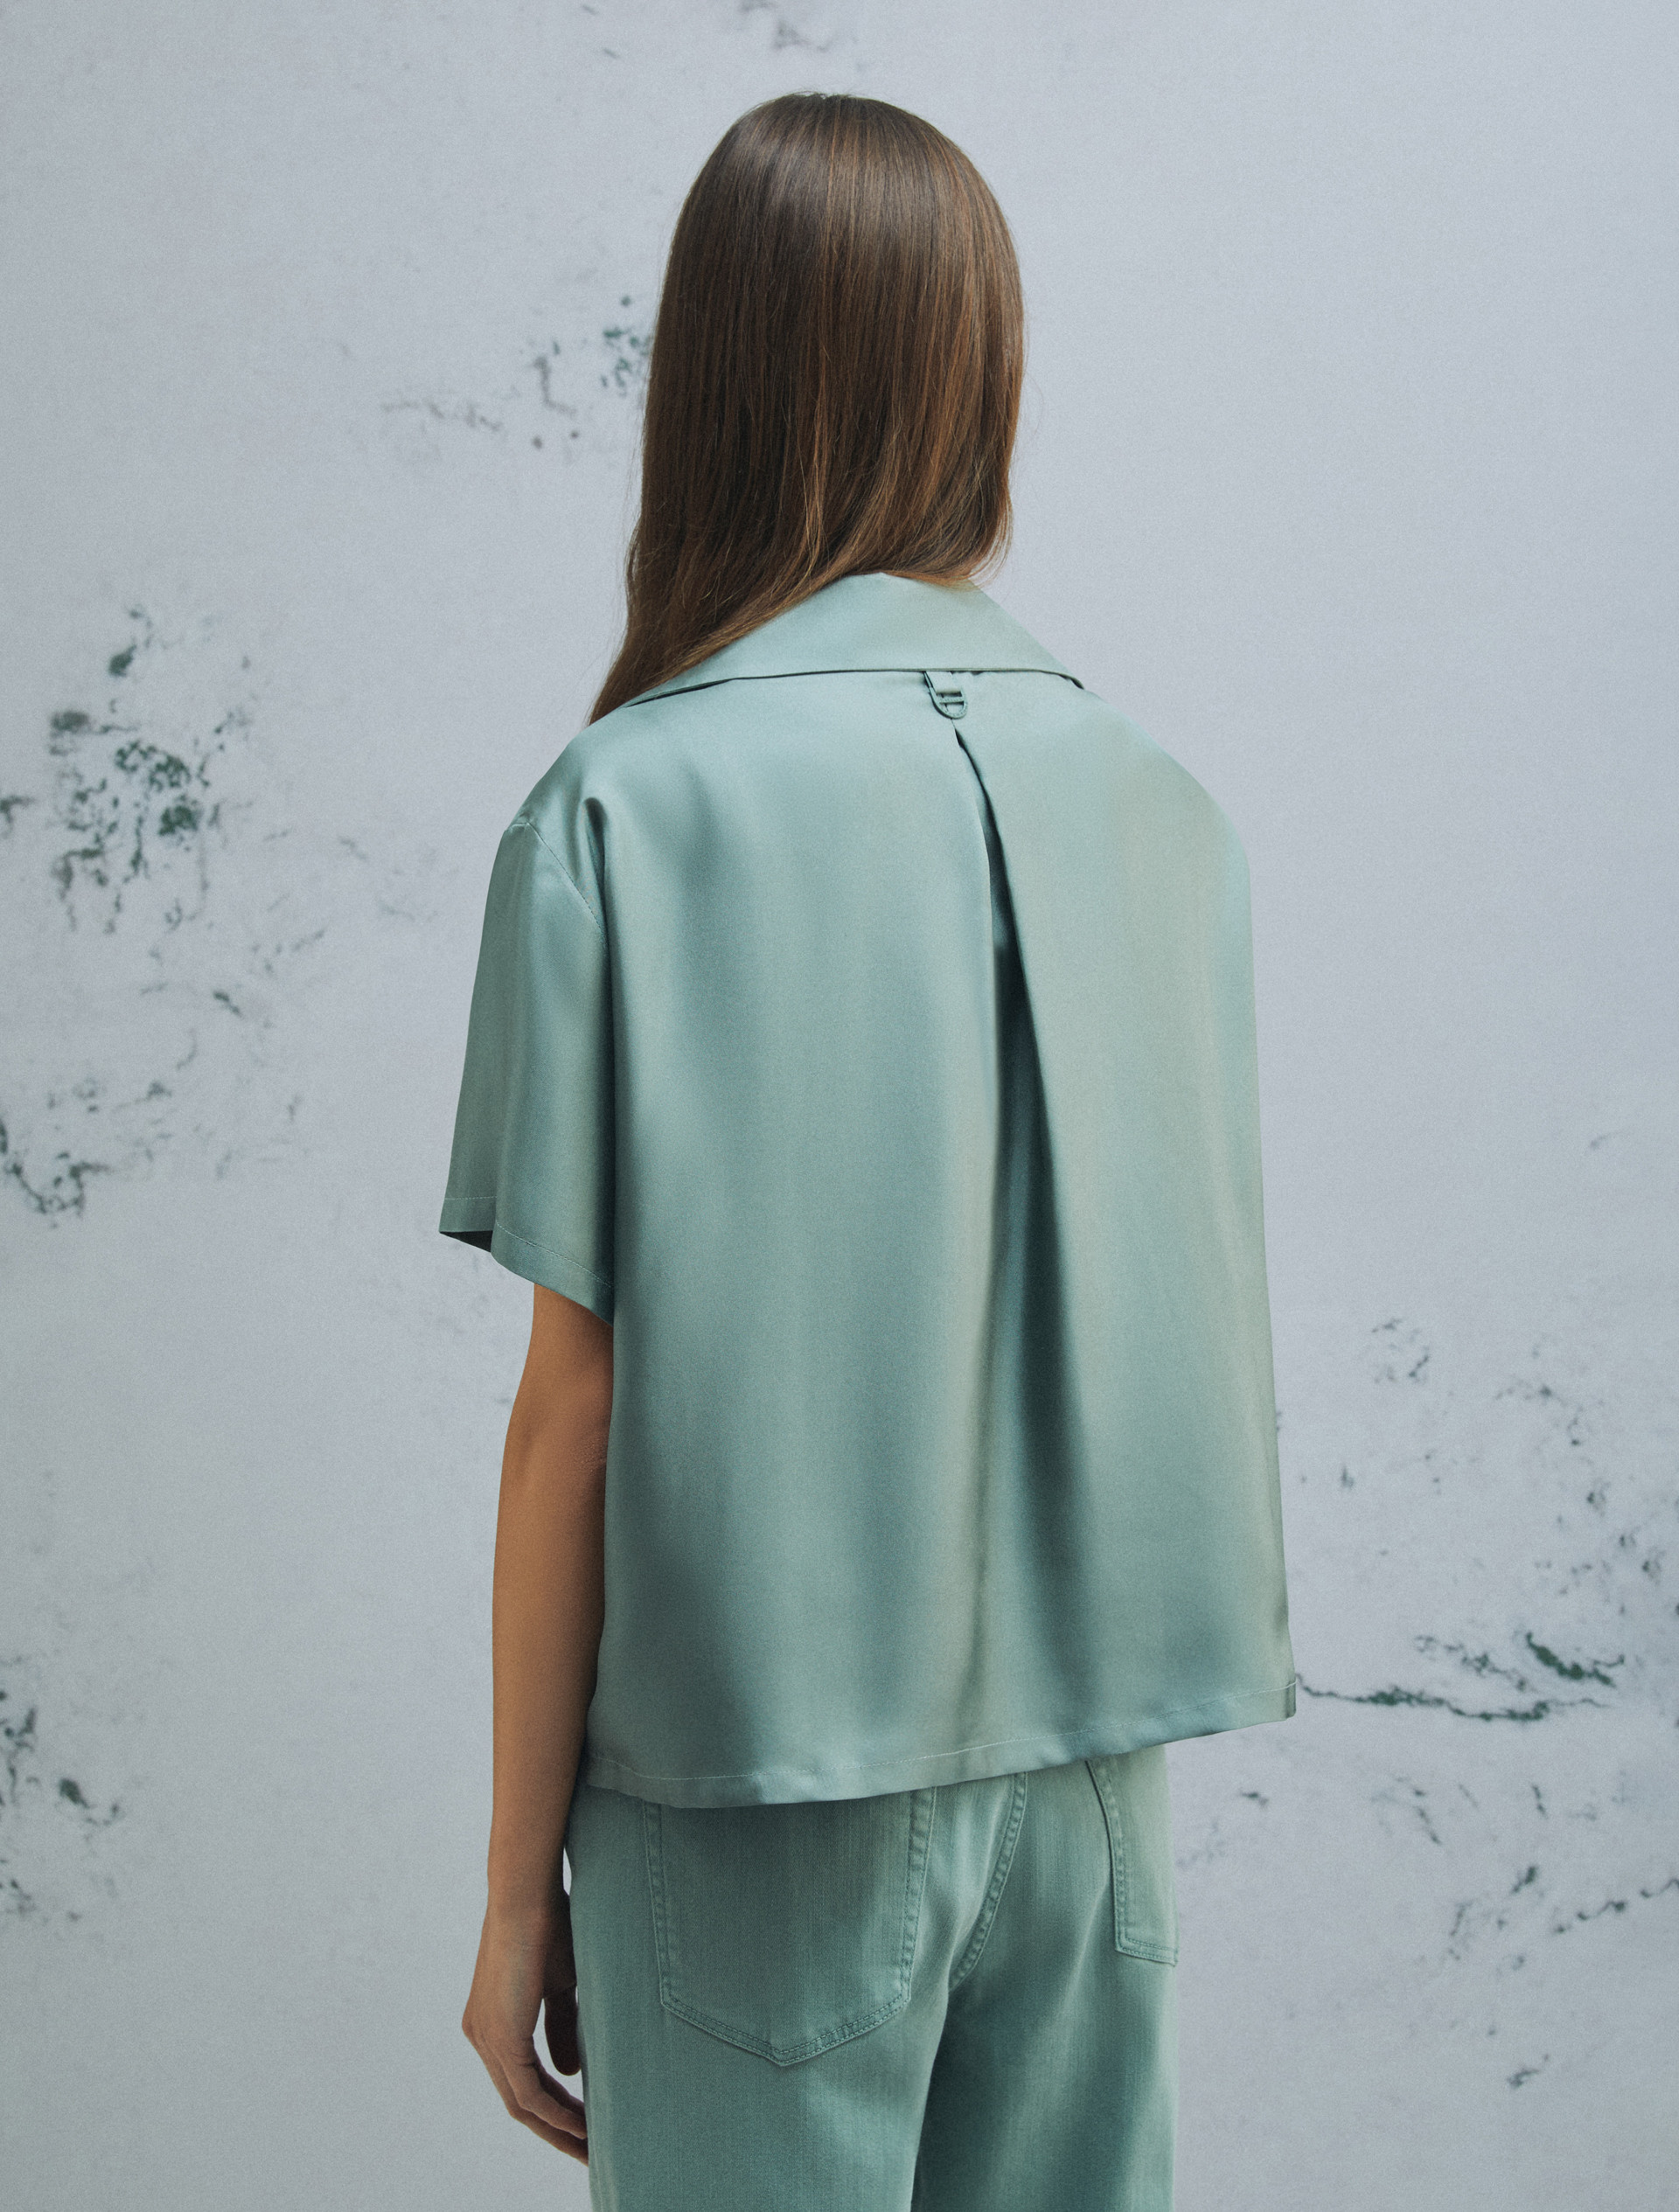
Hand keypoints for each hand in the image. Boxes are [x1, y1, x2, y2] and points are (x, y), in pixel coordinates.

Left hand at [462, 1894, 587, 2161]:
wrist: (528, 1893)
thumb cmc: (549, 1924)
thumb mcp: (560, 1984)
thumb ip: (561, 2028)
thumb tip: (569, 2073)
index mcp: (492, 2021)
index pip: (522, 2079)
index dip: (555, 2106)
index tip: (585, 2124)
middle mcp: (481, 2035)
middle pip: (519, 2102)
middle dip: (556, 2130)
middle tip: (589, 2151)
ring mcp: (486, 2037)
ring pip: (521, 2103)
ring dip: (559, 2128)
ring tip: (592, 2146)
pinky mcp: (500, 2036)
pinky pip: (528, 2091)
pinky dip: (556, 2112)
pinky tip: (582, 2124)